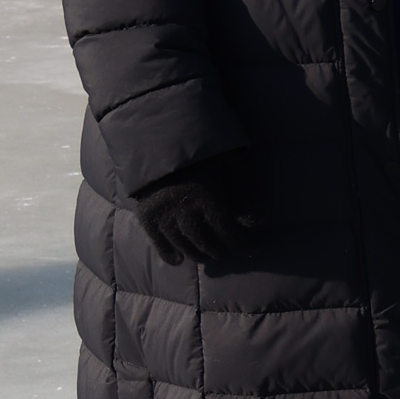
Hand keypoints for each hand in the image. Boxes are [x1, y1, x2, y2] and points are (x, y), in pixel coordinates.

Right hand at [132, 159, 251, 267]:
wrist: (161, 138)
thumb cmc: (205, 150)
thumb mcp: (232, 162)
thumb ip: (245, 190)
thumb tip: (253, 222)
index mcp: (206, 196)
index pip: (227, 231)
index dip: (242, 244)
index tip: (253, 250)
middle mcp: (182, 209)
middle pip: (205, 242)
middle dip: (222, 251)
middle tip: (233, 253)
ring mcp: (162, 213)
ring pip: (183, 244)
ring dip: (199, 254)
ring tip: (211, 256)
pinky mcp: (146, 214)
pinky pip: (156, 241)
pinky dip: (167, 253)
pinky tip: (178, 260)